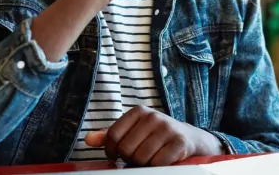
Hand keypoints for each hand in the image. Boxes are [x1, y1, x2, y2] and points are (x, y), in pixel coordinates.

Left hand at [84, 106, 223, 165]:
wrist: (191, 139)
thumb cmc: (157, 137)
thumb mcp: (134, 131)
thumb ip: (111, 135)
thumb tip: (88, 139)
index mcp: (139, 111)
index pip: (112, 136)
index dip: (112, 151)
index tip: (117, 156)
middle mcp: (153, 116)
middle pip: (126, 149)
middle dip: (130, 159)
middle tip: (139, 157)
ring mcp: (167, 128)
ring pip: (141, 158)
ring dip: (144, 164)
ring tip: (151, 158)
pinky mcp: (179, 143)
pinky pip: (157, 163)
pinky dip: (157, 167)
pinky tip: (162, 161)